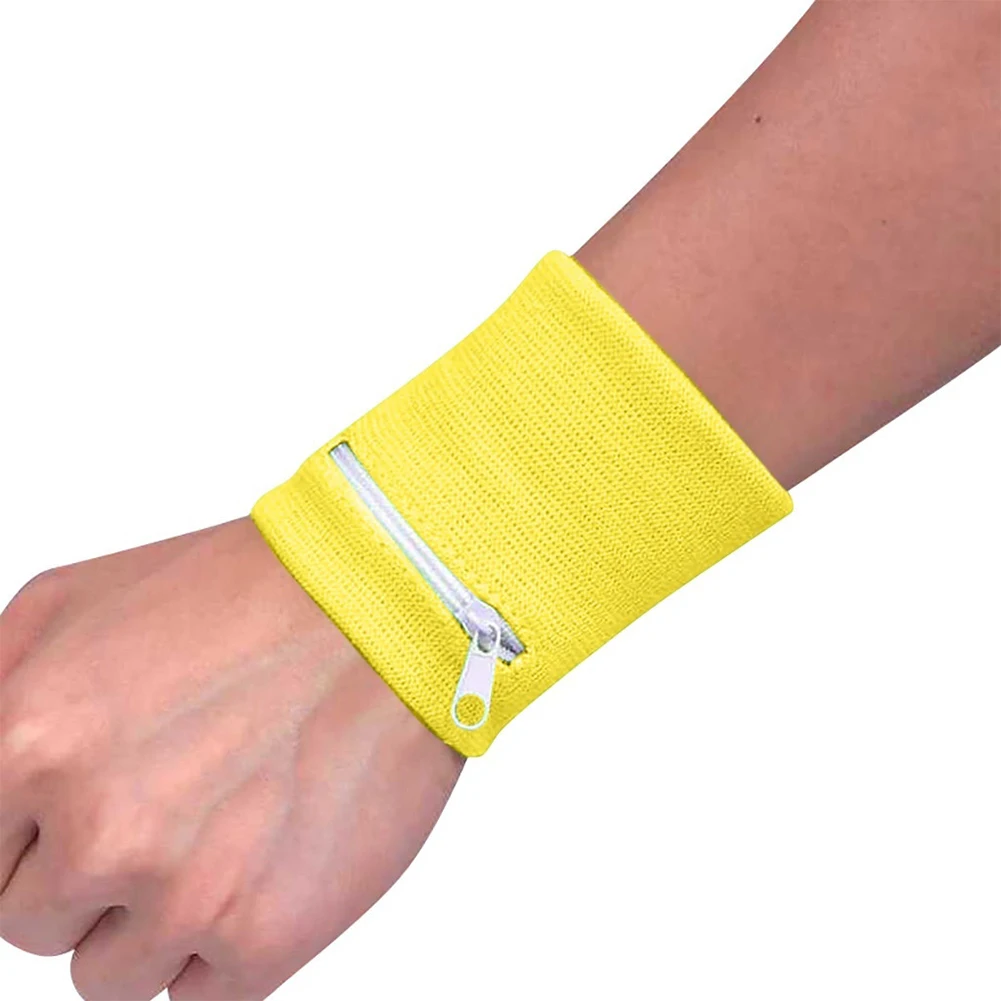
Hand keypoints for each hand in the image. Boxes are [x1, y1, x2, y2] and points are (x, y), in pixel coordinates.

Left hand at [0, 517, 463, 999]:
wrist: (385, 606)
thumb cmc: (242, 592)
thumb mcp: (70, 601)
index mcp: (29, 742)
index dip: (36, 834)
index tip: (87, 810)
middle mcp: (99, 831)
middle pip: (38, 924)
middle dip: (90, 875)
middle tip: (171, 803)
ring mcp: (186, 892)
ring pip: (113, 973)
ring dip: (156, 916)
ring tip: (222, 827)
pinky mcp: (268, 933)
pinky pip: (201, 995)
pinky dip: (221, 946)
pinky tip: (258, 864)